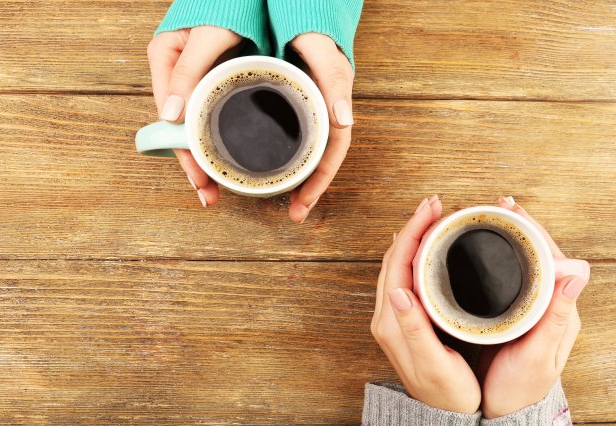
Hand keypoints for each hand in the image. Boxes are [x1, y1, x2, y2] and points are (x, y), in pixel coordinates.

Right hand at [147, 26, 243, 206]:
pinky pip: (209, 116)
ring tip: (215, 189)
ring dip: (204, 157)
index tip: (199, 178)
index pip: (169, 118)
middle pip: (180, 128)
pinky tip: (224, 159)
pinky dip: (215, 138)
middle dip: (195, 163)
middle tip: (209, 194)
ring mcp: (194, 79)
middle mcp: (176, 73)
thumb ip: (189, 70)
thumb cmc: (227, 4)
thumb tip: (170, 115)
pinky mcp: (213, 80)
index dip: (184, 151)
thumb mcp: (208, 35)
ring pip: (194, 126)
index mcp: (165, 59)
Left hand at [287, 33, 354, 222]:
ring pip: (306, 151)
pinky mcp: (290, 104)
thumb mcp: (324, 52)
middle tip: (295, 214)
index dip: (320, 180)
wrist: (300, 9)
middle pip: (319, 158)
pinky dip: (284, 157)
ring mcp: (306, 109)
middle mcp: (322, 111)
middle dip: (309, 189)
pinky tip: (270, 167)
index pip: (333, 151)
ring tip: (286, 202)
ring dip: (297, 178)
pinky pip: (290, 137)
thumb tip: (345, 121)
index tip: (304, 204)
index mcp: (334, 104)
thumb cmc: (313, 28)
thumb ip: (334, 80)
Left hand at [371, 196, 481, 413]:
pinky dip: (417, 253)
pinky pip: (406, 274)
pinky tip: (431, 246)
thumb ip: (414, 328)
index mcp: (392, 321)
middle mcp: (388, 315)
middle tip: (436, 204)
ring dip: (415, 236)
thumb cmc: (446, 393)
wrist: (443, 415)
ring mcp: (395, 315)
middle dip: (414, 226)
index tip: (432, 208)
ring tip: (435, 217)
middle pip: (395, 257)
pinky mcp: (405, 318)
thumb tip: (398, 290)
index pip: (398, 263)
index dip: (414, 231)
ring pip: (400, 263)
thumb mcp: (433, 363)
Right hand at [478, 196, 589, 418]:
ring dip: (511, 238)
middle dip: (521, 227)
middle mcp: (550, 305)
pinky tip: (485, 250)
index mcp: (561, 311)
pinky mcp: (516, 314)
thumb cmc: (521, 389)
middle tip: (500, 204)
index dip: (533, 231)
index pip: (553, 258)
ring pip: (526, 263)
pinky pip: (511, 276)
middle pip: (539, 255)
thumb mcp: (537, 355)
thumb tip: (579, 271)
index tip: (512, 211)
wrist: (506, 412)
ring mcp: (533, 308)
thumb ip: (555, 316)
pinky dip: (500, 257)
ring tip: (493, 217)